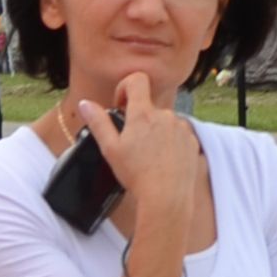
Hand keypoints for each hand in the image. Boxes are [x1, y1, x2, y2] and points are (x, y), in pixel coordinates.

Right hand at [80, 68, 198, 237]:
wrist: (167, 197)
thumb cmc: (137, 174)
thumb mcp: (110, 149)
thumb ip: (98, 122)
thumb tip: (85, 103)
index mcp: (143, 113)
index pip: (137, 80)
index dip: (125, 87)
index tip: (121, 106)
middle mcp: (165, 115)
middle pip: (149, 106)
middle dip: (139, 119)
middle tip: (131, 144)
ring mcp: (181, 127)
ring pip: (164, 121)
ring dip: (155, 132)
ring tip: (148, 157)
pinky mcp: (192, 140)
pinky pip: (178, 134)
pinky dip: (170, 143)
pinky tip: (163, 162)